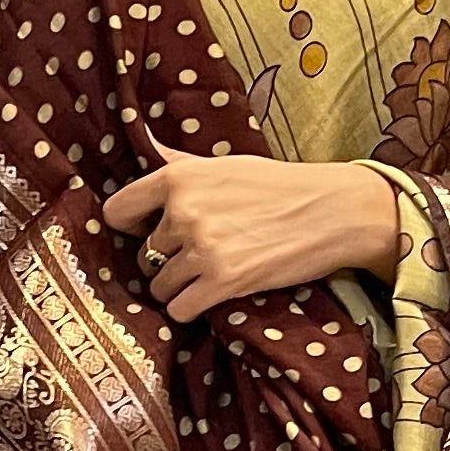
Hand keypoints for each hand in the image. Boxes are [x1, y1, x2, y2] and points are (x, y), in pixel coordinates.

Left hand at [101, 137, 403, 321]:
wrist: (333, 211)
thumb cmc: (279, 185)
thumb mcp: (224, 163)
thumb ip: (178, 162)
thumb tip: (143, 141)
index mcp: (179, 177)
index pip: (117, 212)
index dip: (131, 226)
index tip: (149, 231)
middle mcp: (184, 211)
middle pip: (144, 254)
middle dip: (166, 259)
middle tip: (198, 254)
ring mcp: (203, 248)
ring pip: (159, 284)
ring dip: (179, 287)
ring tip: (208, 274)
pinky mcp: (223, 282)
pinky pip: (179, 309)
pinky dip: (191, 308)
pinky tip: (212, 295)